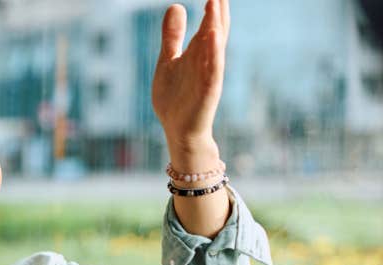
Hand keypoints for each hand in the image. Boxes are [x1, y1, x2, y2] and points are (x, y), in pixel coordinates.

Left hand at [152, 0, 229, 168]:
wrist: (178, 130)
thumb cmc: (176, 96)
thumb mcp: (169, 60)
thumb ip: (172, 36)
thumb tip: (176, 5)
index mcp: (199, 53)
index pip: (209, 23)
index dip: (213, 5)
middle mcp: (207, 61)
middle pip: (214, 30)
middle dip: (216, 9)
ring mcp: (208, 76)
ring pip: (213, 47)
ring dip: (215, 25)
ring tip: (215, 2)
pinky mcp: (207, 91)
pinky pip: (211, 71)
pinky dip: (213, 54)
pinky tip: (212, 37)